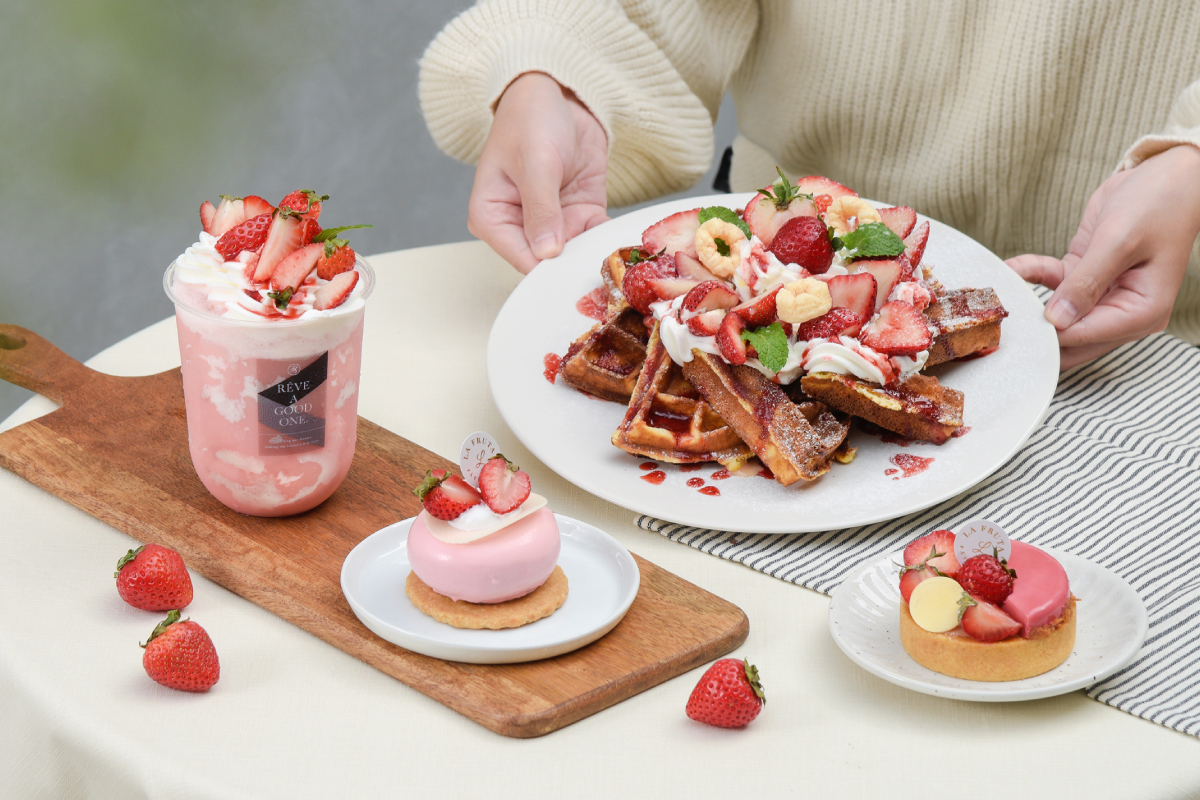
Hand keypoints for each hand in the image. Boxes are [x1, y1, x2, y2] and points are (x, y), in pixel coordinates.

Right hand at [468, 72, 609, 272]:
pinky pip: (594, 237)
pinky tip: (625, 244)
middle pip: (548, 263)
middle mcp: (519, 226)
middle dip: (575, 264)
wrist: (560, 93)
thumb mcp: (536, 163)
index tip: (575, 273)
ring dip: (596, 254)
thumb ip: (541, 210)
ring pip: (575, 254)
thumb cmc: (532, 119)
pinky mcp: (579, 214)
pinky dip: (609, 240)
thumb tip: (546, 252)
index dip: (548, 270)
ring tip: (619, 260)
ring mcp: (552, 222)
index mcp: (492, 217)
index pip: (520, 258)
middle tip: (605, 270)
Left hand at [1007, 145, 1199, 368]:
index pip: (1085, 336)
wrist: (1167, 176)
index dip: (1046, 333)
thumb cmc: (1159, 204)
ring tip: (997, 291)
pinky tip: (1010, 267)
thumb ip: (1087, 283)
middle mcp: (1122, 311)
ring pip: (1056, 316)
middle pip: (1069, 338)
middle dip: (1034, 326)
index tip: (1014, 324)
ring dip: (1027, 302)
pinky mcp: (1085, 278)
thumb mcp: (1119, 241)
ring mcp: (1103, 296)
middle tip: (998, 316)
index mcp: (1141, 311)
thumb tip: (1057, 320)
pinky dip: (1031, 275)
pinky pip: (1052, 284)